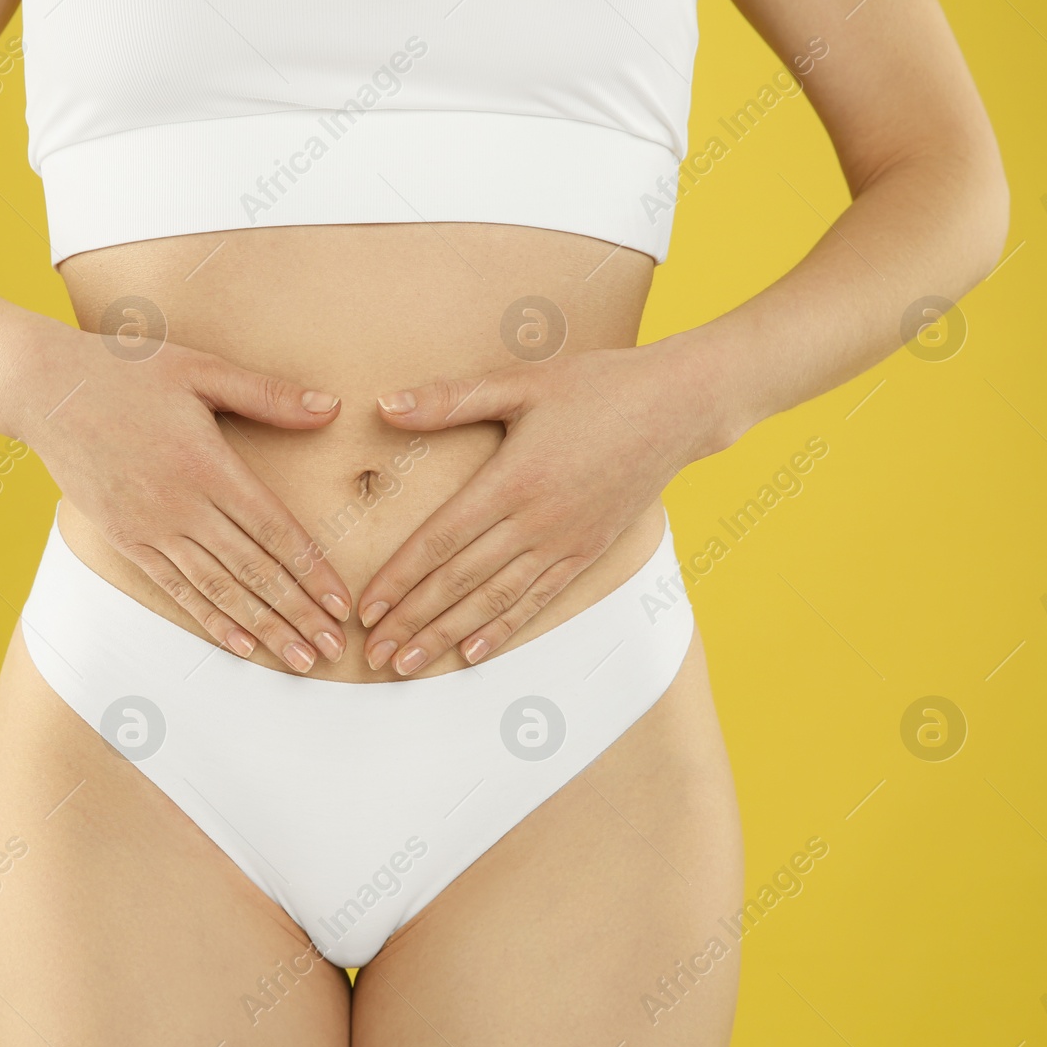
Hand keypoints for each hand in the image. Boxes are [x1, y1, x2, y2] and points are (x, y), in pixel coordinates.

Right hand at [20, 325, 351, 672]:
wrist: (43, 389)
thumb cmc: (126, 371)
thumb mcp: (201, 370)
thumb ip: (268, 396)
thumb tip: (331, 407)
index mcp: (208, 464)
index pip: (274, 530)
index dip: (312, 572)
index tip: (341, 604)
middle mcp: (182, 506)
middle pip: (253, 571)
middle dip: (298, 614)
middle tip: (332, 650)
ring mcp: (151, 528)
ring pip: (218, 590)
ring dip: (263, 629)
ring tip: (299, 659)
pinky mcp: (125, 540)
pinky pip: (176, 589)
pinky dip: (211, 619)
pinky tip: (241, 645)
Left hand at [357, 343, 725, 674]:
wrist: (680, 406)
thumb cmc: (598, 385)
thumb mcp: (522, 381)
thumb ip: (451, 399)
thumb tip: (385, 405)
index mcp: (513, 479)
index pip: (442, 540)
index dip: (400, 578)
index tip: (367, 608)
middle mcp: (537, 521)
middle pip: (460, 581)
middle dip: (412, 621)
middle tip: (374, 654)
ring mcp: (565, 542)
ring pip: (495, 601)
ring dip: (447, 636)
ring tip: (408, 665)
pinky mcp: (588, 552)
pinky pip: (537, 600)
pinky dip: (502, 629)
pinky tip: (471, 654)